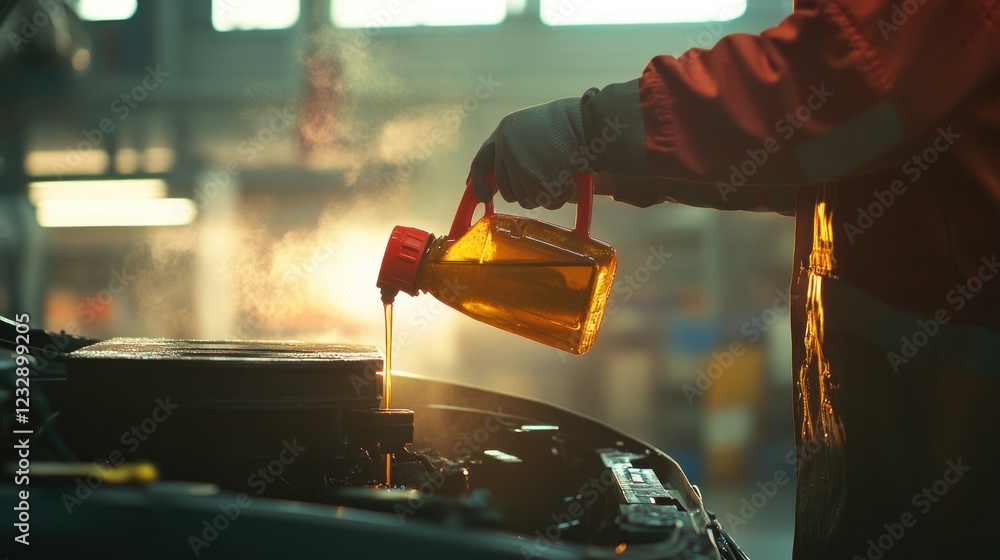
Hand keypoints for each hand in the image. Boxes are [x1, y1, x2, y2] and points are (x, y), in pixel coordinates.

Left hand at [469, 97, 585, 209]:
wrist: (588, 123)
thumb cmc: (569, 126)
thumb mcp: (533, 130)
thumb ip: (515, 149)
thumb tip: (501, 181)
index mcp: (504, 132)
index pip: (481, 162)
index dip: (479, 182)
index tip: (483, 196)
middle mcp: (506, 148)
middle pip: (505, 188)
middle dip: (523, 193)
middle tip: (542, 188)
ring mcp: (518, 164)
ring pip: (523, 198)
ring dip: (543, 195)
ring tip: (562, 179)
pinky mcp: (533, 177)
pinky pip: (542, 201)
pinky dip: (557, 198)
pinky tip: (569, 182)